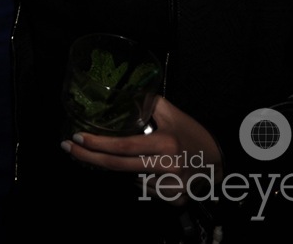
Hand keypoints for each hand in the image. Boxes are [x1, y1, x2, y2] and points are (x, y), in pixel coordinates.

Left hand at [62, 96, 222, 203]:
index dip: (97, 144)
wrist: (224, 162)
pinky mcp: (174, 199)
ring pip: (130, 178)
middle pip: (117, 166)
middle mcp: (167, 167)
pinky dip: (142, 179)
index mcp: (165, 144)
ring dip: (124, 167)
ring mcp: (170, 186)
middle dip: (88, 158)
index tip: (76, 138)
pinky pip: (144, 189)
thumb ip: (149, 103)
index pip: (123, 146)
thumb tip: (124, 92)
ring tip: (140, 157)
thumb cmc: (195, 135)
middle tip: (68, 149)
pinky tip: (152, 170)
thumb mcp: (174, 114)